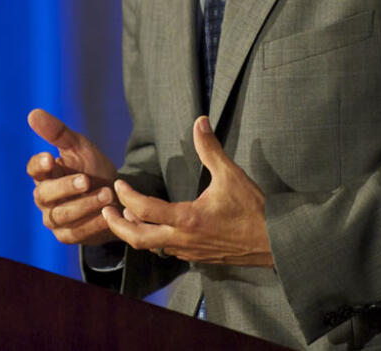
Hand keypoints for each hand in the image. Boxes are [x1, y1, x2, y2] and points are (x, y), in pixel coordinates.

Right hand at [26, 108, 118, 245]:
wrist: (116, 196)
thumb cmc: (93, 168)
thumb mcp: (80, 147)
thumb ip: (57, 133)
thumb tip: (33, 113)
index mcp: (46, 173)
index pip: (34, 169)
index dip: (39, 165)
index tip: (50, 158)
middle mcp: (45, 197)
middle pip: (45, 194)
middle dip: (66, 187)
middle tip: (86, 180)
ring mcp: (55, 219)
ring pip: (61, 215)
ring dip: (84, 205)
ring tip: (107, 195)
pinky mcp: (68, 236)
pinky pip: (77, 233)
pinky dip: (93, 224)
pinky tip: (107, 214)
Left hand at [103, 116, 272, 266]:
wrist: (274, 242)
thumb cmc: (253, 209)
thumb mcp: (231, 175)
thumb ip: (211, 149)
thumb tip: (200, 121)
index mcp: (186, 218)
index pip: (144, 209)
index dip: (127, 196)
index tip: (119, 184)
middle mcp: (182, 239)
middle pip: (137, 238)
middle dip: (117, 225)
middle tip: (106, 210)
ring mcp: (189, 252)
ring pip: (152, 247)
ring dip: (136, 232)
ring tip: (128, 216)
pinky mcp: (198, 257)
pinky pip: (168, 251)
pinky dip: (154, 239)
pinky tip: (157, 228)